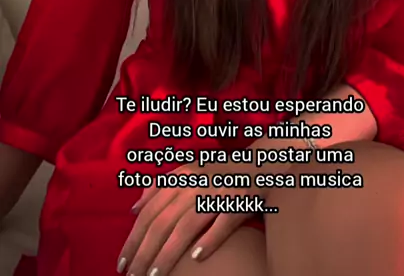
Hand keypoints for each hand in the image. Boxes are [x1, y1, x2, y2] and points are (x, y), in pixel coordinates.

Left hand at [116, 159, 265, 275]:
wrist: (260, 162)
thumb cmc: (220, 172)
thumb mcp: (188, 170)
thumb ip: (160, 186)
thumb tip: (134, 208)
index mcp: (181, 177)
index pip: (150, 212)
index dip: (133, 238)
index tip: (122, 262)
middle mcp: (195, 184)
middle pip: (162, 222)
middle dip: (144, 252)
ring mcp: (217, 192)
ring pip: (186, 226)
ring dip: (167, 254)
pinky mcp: (239, 201)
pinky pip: (221, 224)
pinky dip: (208, 240)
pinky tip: (196, 259)